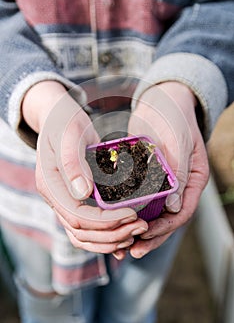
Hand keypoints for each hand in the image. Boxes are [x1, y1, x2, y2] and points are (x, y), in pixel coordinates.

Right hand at [22, 81, 147, 253]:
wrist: (59, 118)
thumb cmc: (65, 121)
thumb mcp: (69, 134)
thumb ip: (73, 162)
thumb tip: (83, 193)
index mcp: (51, 185)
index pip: (78, 216)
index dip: (106, 222)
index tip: (132, 215)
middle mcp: (56, 198)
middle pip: (82, 232)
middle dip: (113, 234)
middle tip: (141, 227)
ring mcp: (64, 201)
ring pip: (83, 236)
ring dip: (110, 239)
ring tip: (136, 232)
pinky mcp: (75, 200)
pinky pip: (87, 227)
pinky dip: (105, 235)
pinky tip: (124, 232)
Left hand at [126, 81, 208, 257]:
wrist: (160, 100)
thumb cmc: (174, 117)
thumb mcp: (179, 142)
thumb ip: (179, 173)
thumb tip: (174, 207)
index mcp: (193, 179)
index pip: (183, 211)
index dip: (165, 228)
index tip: (145, 236)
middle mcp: (179, 185)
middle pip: (166, 218)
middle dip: (149, 235)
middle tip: (131, 249)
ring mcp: (162, 181)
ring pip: (151, 211)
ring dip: (137, 227)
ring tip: (120, 243)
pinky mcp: (146, 175)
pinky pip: (138, 197)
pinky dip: (128, 209)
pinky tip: (114, 219)